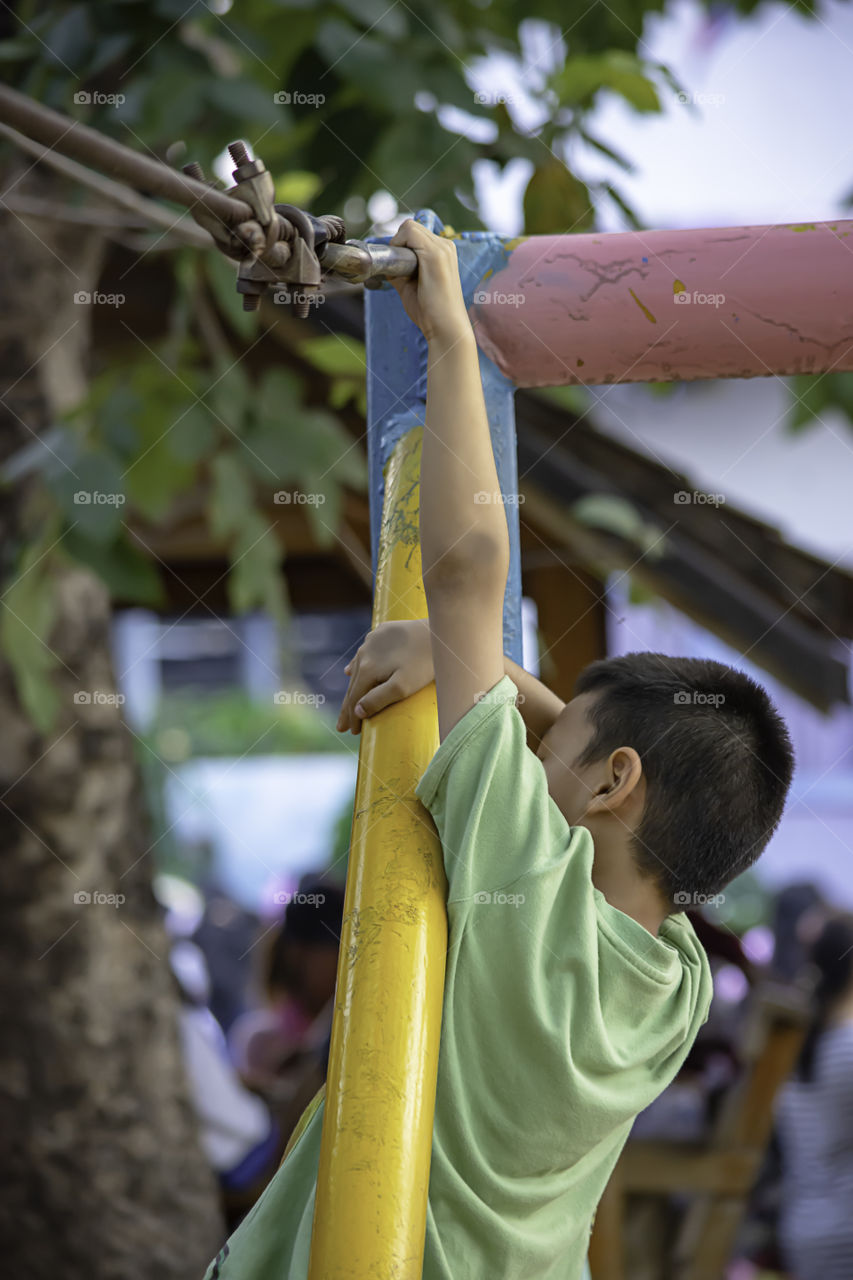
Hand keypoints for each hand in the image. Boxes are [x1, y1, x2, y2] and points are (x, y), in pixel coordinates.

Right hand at [336, 619, 433, 734]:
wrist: (439, 633)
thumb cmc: (424, 663)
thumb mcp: (403, 687)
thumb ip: (378, 699)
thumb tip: (357, 711)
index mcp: (367, 668)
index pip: (354, 698)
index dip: (352, 717)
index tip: (352, 733)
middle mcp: (364, 653)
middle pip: (353, 685)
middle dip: (348, 707)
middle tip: (342, 727)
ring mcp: (372, 641)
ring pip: (358, 669)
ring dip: (353, 687)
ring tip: (347, 704)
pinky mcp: (382, 632)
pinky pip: (365, 654)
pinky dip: (357, 667)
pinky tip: (350, 671)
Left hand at [388, 219, 473, 347]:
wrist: (446, 329)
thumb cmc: (430, 312)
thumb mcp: (410, 285)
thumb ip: (399, 270)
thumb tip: (385, 263)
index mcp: (443, 252)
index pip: (414, 233)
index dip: (400, 246)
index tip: (398, 269)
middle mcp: (445, 246)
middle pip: (410, 228)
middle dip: (398, 246)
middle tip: (398, 272)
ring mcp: (442, 248)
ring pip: (409, 228)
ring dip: (398, 246)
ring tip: (402, 272)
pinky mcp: (435, 254)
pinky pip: (409, 232)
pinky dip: (398, 245)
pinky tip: (400, 268)